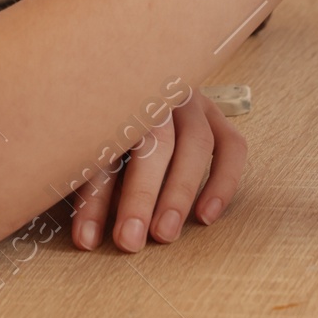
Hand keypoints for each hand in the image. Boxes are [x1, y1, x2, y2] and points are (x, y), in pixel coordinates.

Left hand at [70, 90, 245, 252]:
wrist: (138, 76)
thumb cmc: (110, 127)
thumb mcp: (92, 149)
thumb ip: (93, 182)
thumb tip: (88, 234)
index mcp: (117, 99)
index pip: (104, 148)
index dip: (93, 198)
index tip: (86, 240)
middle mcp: (158, 96)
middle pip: (153, 143)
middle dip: (140, 196)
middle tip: (129, 241)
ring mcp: (191, 102)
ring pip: (195, 143)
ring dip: (180, 192)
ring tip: (164, 233)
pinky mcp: (215, 115)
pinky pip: (231, 146)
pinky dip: (223, 182)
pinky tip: (206, 216)